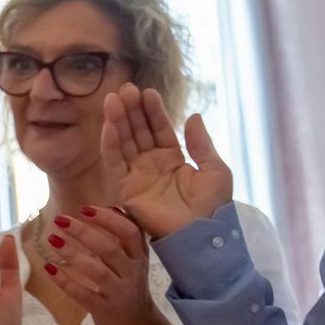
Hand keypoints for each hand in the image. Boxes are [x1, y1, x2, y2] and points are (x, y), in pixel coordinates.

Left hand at [41, 206, 157, 324]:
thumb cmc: (128, 285)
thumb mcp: (134, 260)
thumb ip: (126, 236)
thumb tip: (111, 207)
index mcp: (139, 257)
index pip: (129, 232)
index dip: (108, 219)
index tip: (84, 209)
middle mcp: (132, 273)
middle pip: (109, 249)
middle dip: (83, 232)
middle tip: (59, 220)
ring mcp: (119, 292)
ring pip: (97, 271)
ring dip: (72, 253)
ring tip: (52, 240)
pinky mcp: (104, 309)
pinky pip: (83, 294)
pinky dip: (65, 281)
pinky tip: (49, 268)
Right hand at [102, 84, 231, 237]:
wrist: (202, 235)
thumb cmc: (213, 205)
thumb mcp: (215, 169)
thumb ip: (201, 143)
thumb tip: (194, 116)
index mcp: (173, 159)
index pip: (159, 129)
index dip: (153, 111)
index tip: (147, 92)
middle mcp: (152, 164)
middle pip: (138, 132)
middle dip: (132, 110)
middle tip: (125, 89)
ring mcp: (137, 176)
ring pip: (124, 143)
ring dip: (118, 121)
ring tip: (114, 99)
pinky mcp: (126, 189)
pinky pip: (115, 163)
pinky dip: (110, 144)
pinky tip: (109, 126)